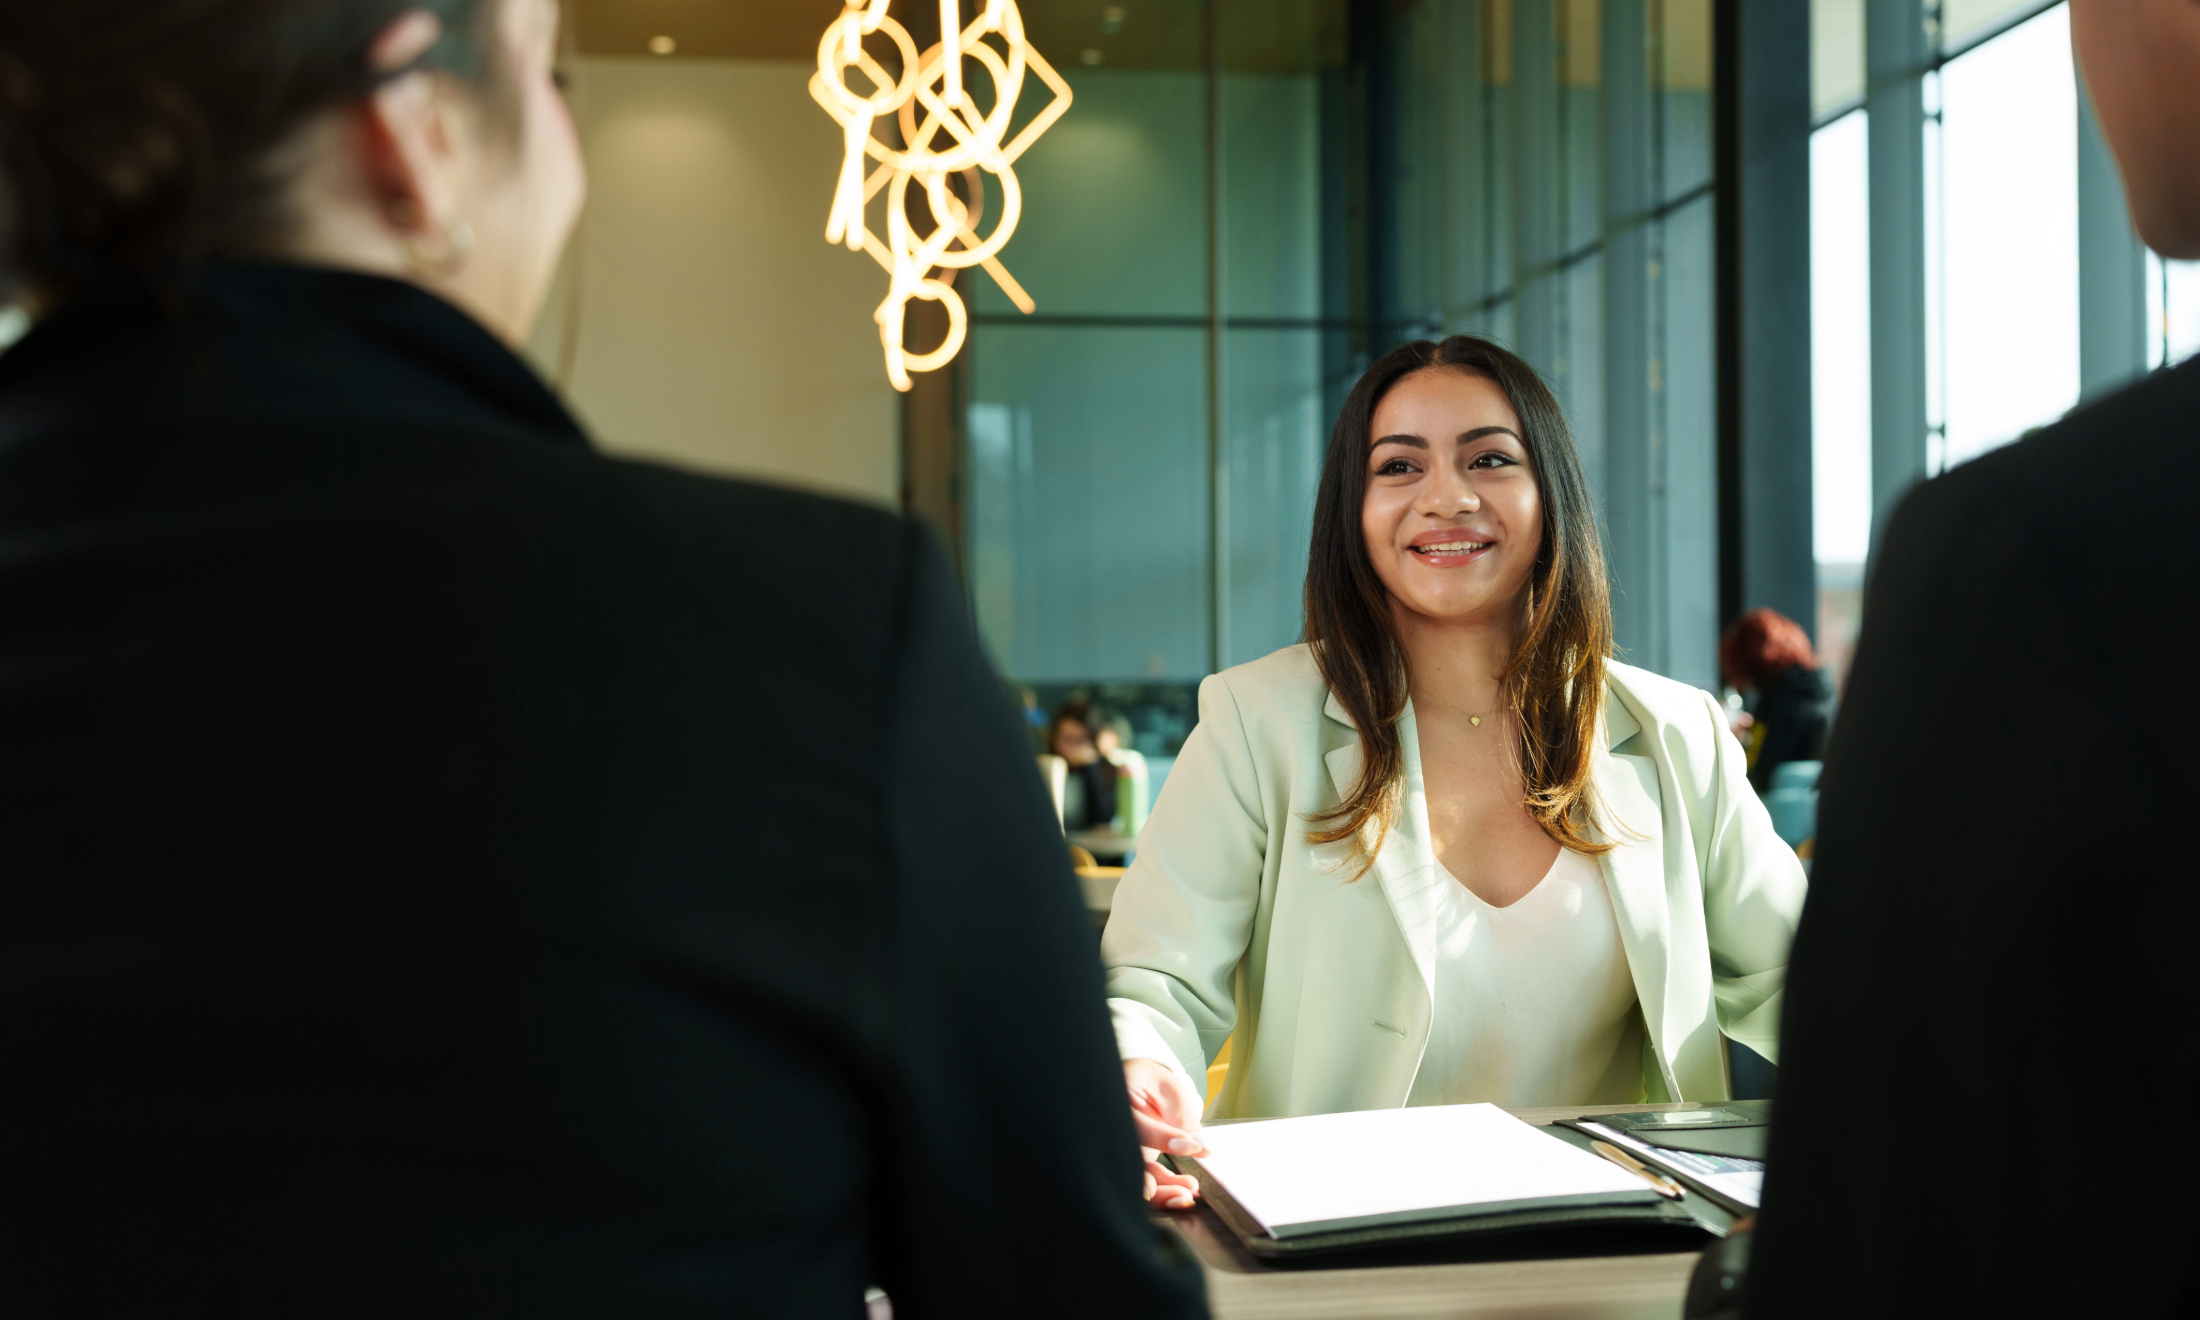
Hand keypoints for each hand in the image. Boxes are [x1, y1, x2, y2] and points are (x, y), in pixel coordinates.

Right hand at [1124, 1057, 1205, 1210]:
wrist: (1140, 1084)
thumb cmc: (1152, 1082)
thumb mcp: (1170, 1090)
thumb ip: (1184, 1117)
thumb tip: (1202, 1147)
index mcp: (1117, 1101)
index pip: (1136, 1125)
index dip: (1161, 1139)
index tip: (1193, 1147)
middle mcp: (1115, 1130)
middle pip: (1128, 1161)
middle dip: (1154, 1181)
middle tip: (1184, 1191)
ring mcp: (1123, 1148)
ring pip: (1135, 1177)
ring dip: (1162, 1191)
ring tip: (1188, 1193)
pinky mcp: (1133, 1160)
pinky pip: (1144, 1180)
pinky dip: (1163, 1189)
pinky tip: (1184, 1190)